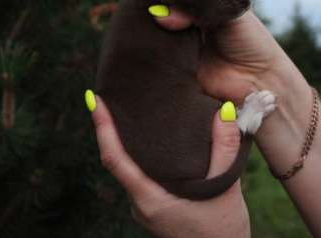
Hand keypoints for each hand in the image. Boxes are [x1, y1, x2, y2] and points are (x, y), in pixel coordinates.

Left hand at [90, 94, 249, 237]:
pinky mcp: (157, 208)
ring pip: (132, 168)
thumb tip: (223, 111)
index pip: (115, 159)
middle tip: (113, 96)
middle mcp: (141, 204)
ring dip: (130, 142)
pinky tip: (155, 141)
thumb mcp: (226, 189)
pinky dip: (143, 155)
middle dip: (113, 128)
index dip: (103, 128)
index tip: (94, 101)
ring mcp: (147, 207)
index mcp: (150, 200)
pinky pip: (143, 176)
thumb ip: (224, 150)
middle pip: (119, 160)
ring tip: (133, 112)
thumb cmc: (222, 233)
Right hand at [115, 0, 293, 103]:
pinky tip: (136, 43)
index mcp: (201, 7)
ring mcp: (179, 48)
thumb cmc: (251, 42)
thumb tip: (161, 16)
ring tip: (126, 16)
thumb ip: (195, 11)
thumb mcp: (226, 15)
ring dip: (141, 27)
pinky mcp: (175, 70)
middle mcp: (188, 26)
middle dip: (141, 4)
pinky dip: (147, 51)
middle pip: (158, 11)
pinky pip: (157, 58)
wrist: (261, 80)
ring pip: (155, 33)